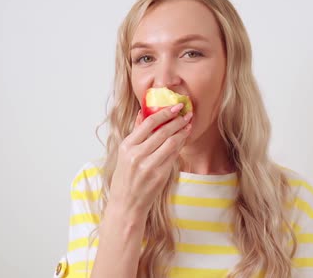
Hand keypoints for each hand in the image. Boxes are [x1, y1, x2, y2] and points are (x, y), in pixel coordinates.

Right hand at [108, 103, 192, 217]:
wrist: (126, 205)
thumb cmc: (124, 179)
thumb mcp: (124, 154)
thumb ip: (135, 133)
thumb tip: (142, 112)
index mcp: (127, 146)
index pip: (148, 123)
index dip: (164, 112)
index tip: (175, 107)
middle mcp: (137, 155)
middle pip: (162, 131)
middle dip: (177, 120)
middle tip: (186, 113)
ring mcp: (149, 166)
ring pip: (171, 143)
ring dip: (181, 132)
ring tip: (188, 124)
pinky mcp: (159, 175)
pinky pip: (173, 156)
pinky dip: (180, 145)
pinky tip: (183, 139)